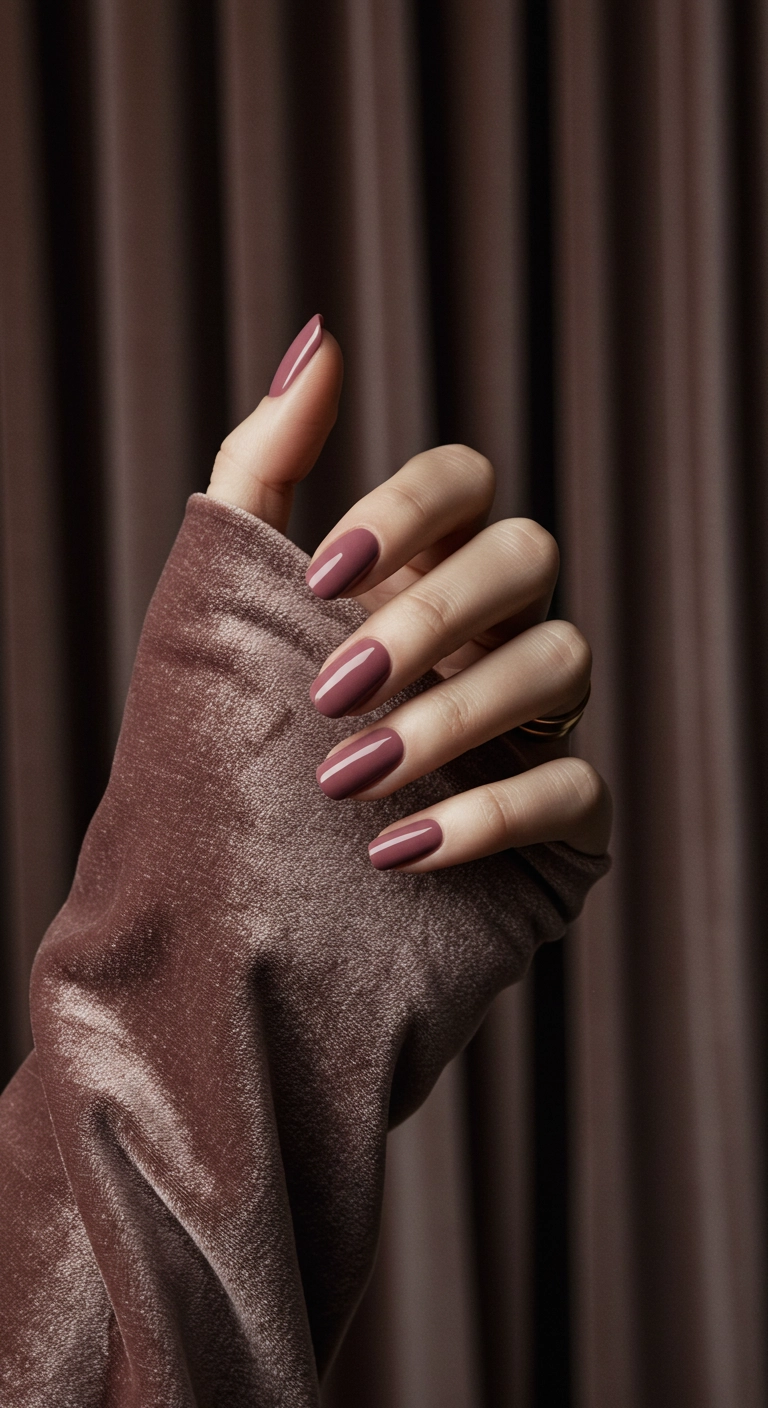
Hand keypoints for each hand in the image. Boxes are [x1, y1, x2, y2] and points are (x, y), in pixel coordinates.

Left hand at [208, 316, 611, 869]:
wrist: (222, 927)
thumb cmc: (218, 752)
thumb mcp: (218, 598)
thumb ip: (261, 465)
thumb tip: (319, 335)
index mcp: (415, 574)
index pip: (464, 483)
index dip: (410, 508)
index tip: (320, 579)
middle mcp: (485, 635)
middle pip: (529, 556)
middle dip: (432, 616)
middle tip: (333, 693)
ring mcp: (531, 727)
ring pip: (565, 660)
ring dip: (456, 714)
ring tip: (348, 782)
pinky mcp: (557, 827)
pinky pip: (577, 789)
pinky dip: (491, 813)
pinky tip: (399, 852)